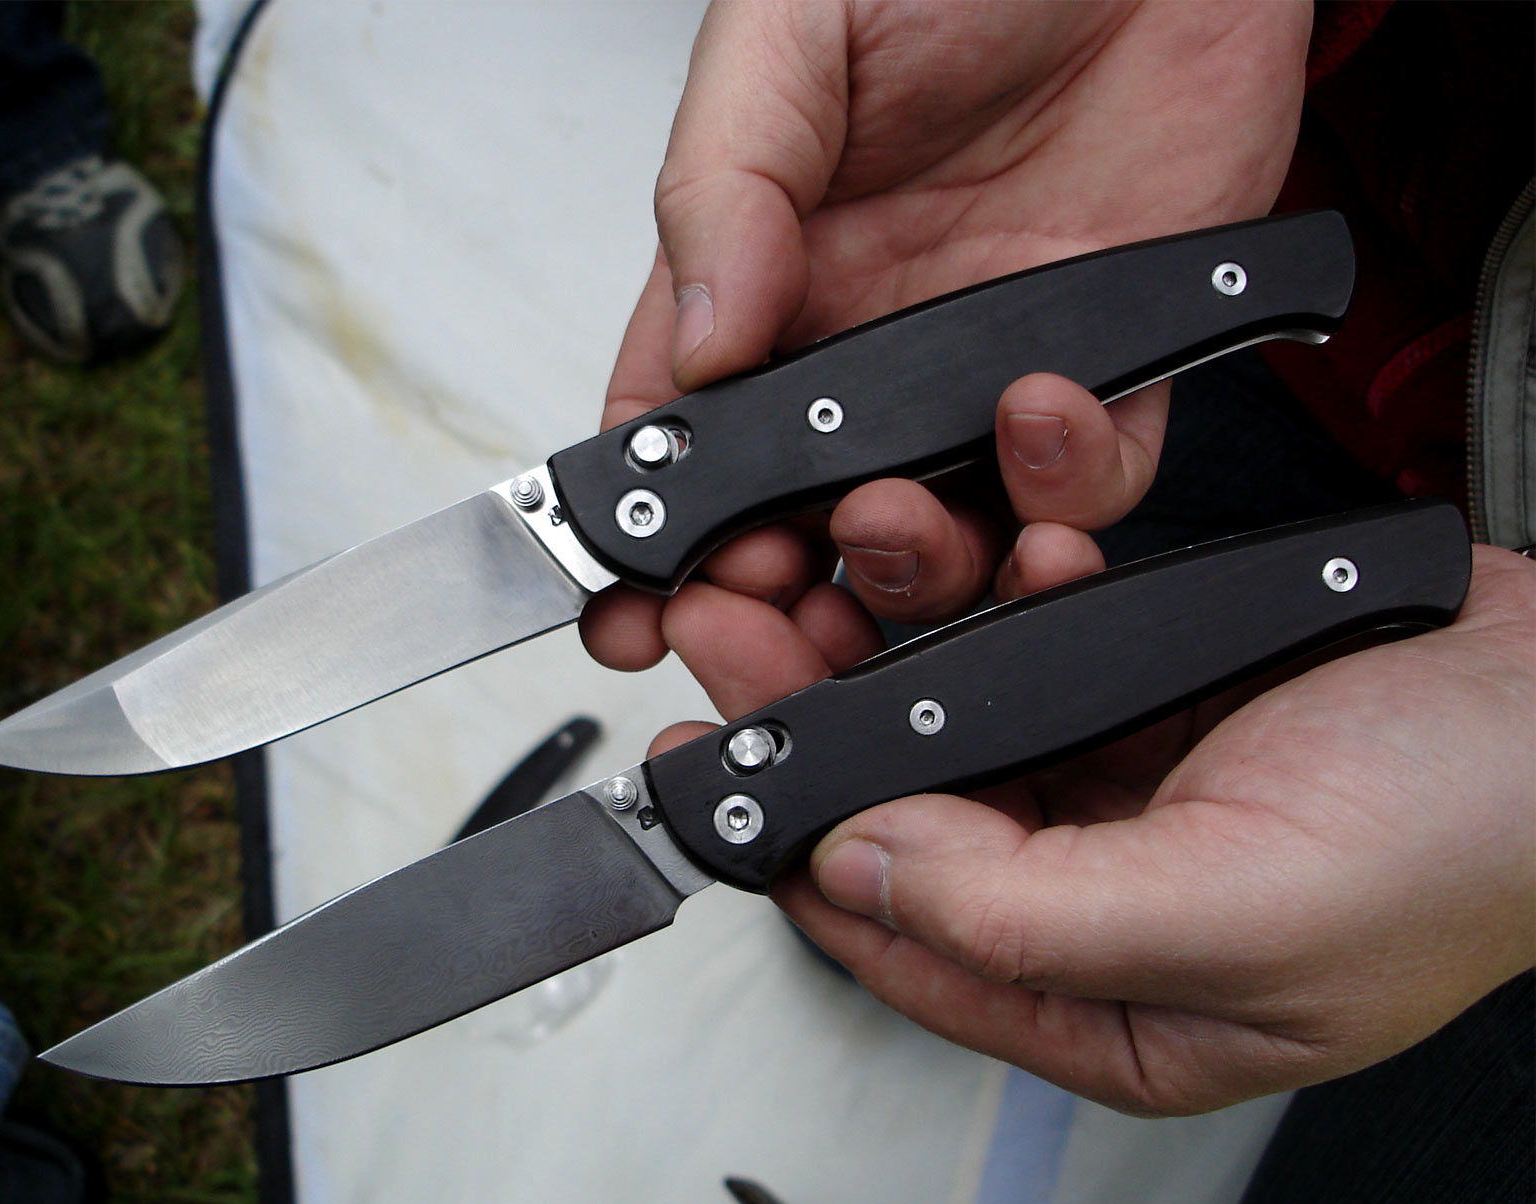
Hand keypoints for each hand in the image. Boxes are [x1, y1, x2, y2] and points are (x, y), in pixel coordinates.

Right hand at [584, 0, 1307, 676]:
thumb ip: (726, 183)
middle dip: (782, 595)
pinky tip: (1040, 412)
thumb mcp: (794, 30)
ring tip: (897, 517)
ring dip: (917, 571)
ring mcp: (986, 373)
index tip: (639, 602)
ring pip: (943, 547)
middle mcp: (872, 347)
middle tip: (774, 592)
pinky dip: (1064, 495)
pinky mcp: (1109, 374)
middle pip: (805, 531)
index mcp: (770, 278)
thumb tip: (693, 342)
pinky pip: (1084, 491)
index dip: (654, 538)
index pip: (686, 438)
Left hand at [766, 545, 1535, 1112]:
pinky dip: (1014, 576)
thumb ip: (1024, 913)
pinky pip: (1046, 639)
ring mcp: (1136, 805)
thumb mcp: (1230, 913)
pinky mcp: (1168, 700)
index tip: (706, 762)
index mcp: (1112, 1019)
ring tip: (842, 548)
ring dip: (903, 628)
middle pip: (912, 826)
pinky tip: (999, 522)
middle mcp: (1107, 922)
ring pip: (962, 721)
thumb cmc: (1468, 842)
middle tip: (735, 627)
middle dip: (819, 721)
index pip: (905, 954)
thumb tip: (861, 869)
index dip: (797, 857)